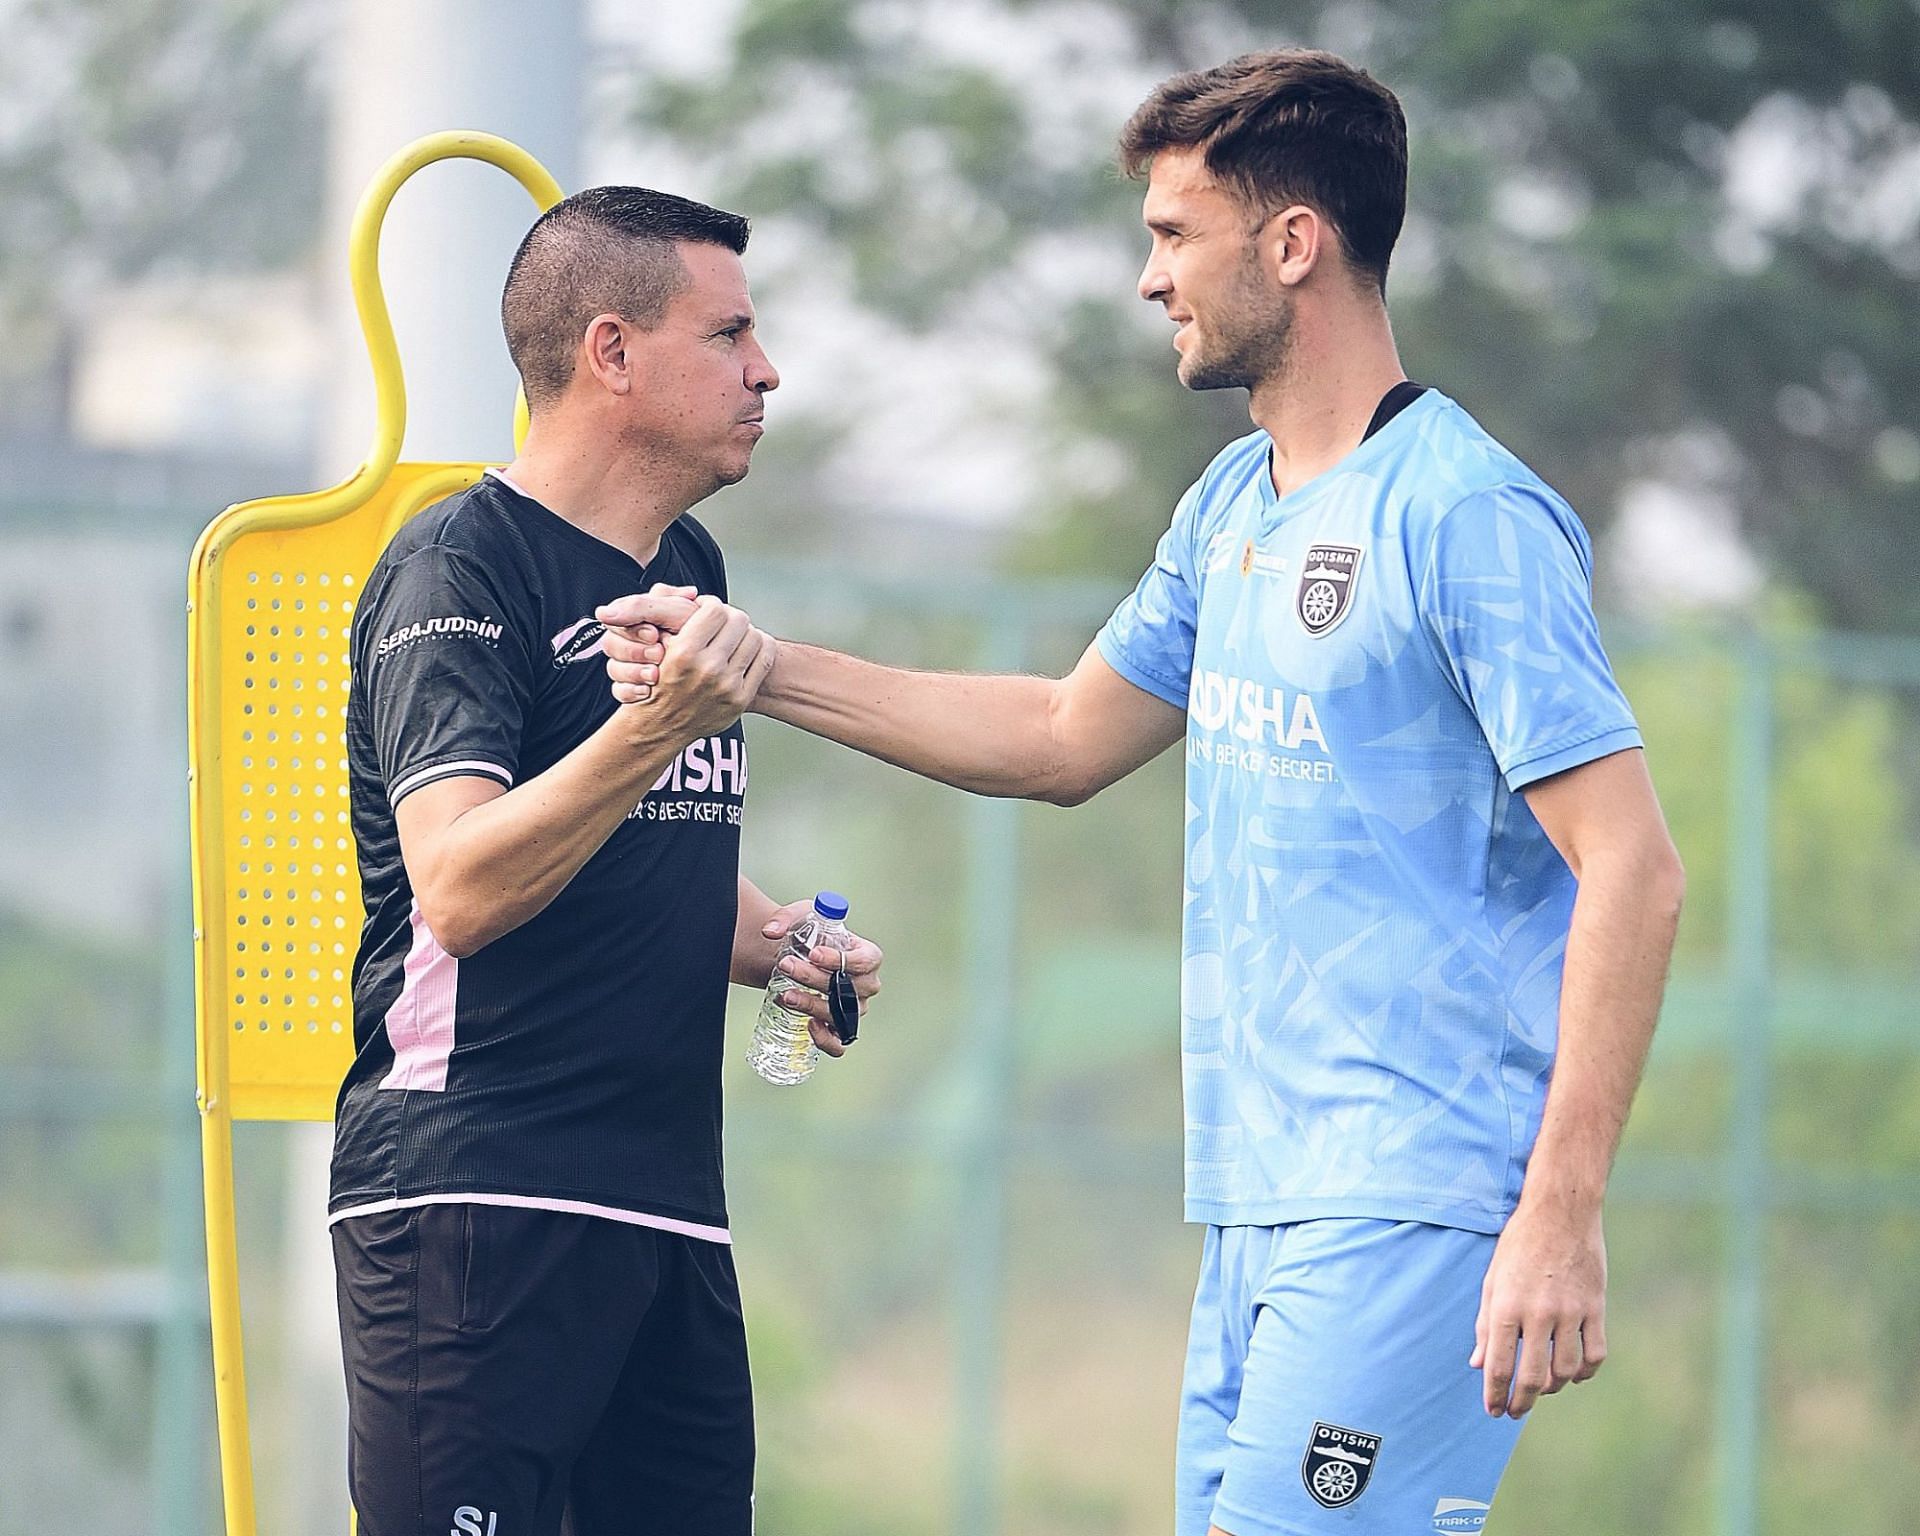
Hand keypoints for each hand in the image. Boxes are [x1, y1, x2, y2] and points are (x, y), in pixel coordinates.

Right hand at [607, 594, 775, 739]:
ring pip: (755, 637)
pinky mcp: (741, 699)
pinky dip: (758, 649)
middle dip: (729, 617)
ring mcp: (727, 686)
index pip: (715, 610)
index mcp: (683, 653)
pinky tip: (743, 651)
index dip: (710, 605)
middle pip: (739, 620)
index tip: (705, 611)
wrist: (659, 726)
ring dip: (744, 632)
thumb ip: (664, 612)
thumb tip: (694, 594)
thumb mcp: (647, 644)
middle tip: (720, 623)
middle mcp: (708, 670)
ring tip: (731, 637)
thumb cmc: (654, 680)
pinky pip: (764, 659)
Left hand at [760, 901, 882, 1058]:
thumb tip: (770, 931)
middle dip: (814, 978)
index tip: (813, 953)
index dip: (839, 959)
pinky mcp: (839, 1028)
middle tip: (787, 965)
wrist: (803, 959)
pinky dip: (825, 1039)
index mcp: (868, 956)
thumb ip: (786, 919)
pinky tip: (808, 1025)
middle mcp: (866, 985)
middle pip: (849, 987)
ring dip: (811, 1004)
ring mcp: (855, 1010)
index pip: (864, 960)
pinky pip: (838, 1043)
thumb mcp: (803, 918)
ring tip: (786, 994)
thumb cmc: (813, 938)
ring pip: (841, 1014)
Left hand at [1470, 1198, 1607, 1417]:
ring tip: (1543, 1387)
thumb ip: (1486, 1325)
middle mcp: (1538, 1313)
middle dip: (1521, 1401)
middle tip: (1515, 1412)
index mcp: (1507, 1306)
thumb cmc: (1519, 1245)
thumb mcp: (1492, 1280)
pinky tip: (1574, 1373)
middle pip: (1532, 1376)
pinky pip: (1594, 1354)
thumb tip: (1478, 1365)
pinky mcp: (1596, 1308)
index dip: (1495, 1395)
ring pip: (1565, 1371)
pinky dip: (1585, 1372)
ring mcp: (1570, 1311)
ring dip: (1553, 1387)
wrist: (1560, 1212)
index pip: (1499, 1366)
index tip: (1493, 1410)